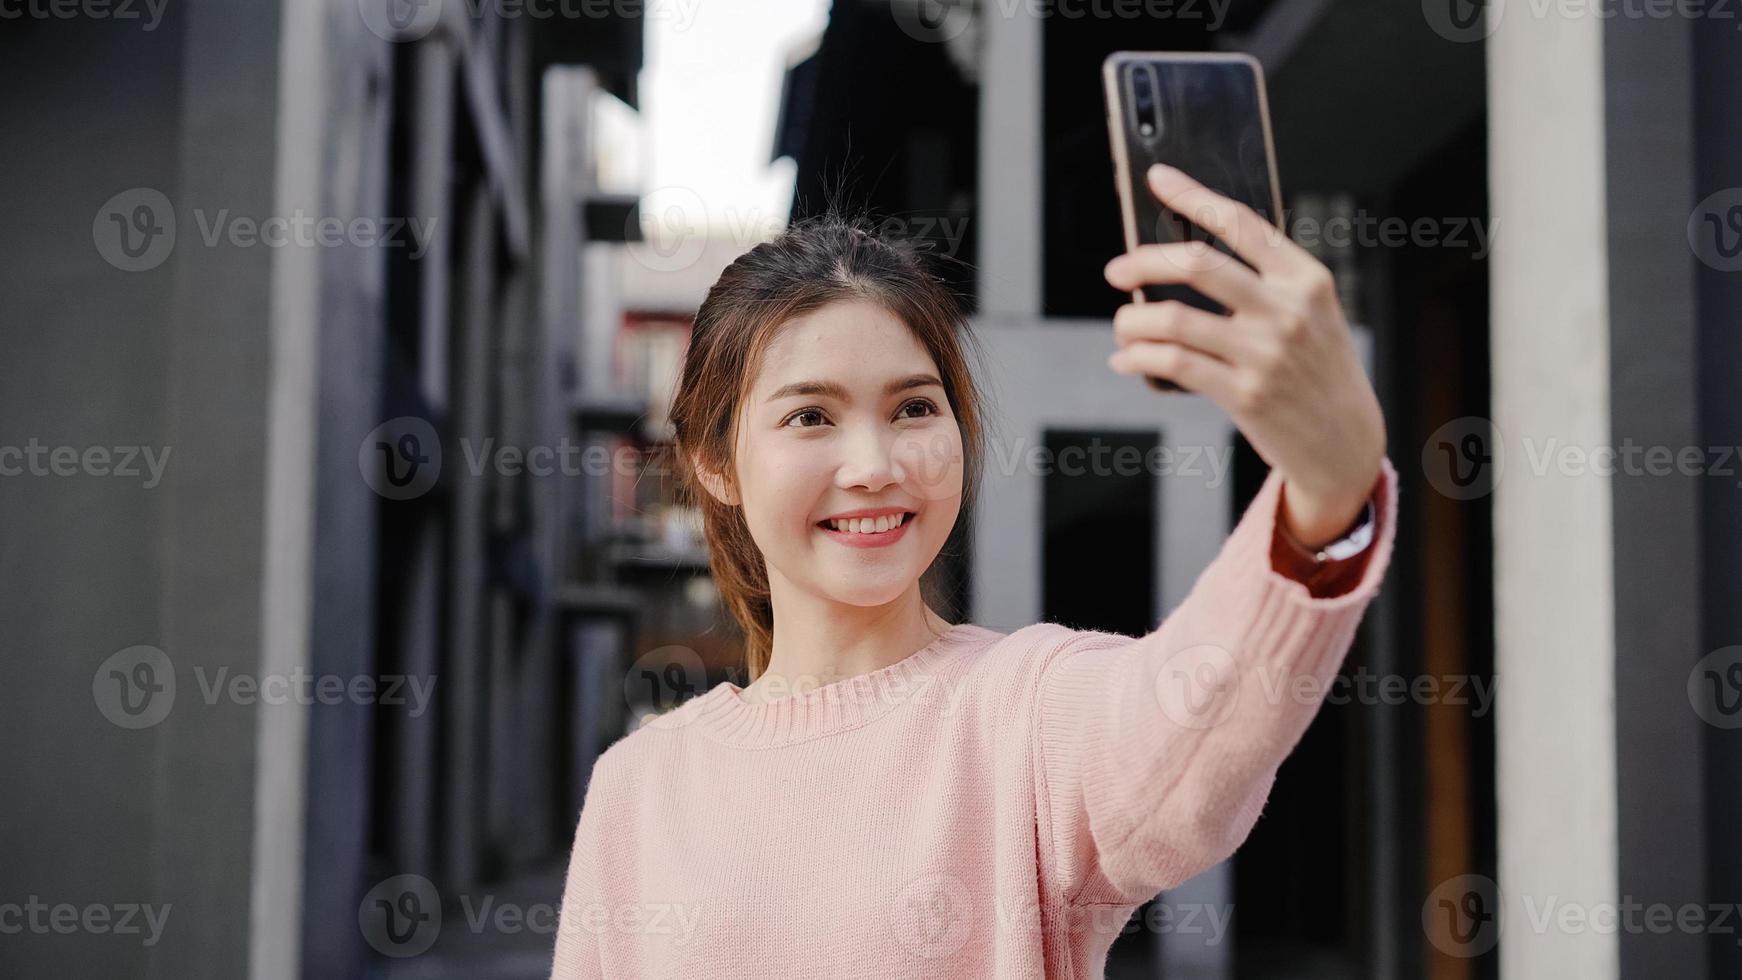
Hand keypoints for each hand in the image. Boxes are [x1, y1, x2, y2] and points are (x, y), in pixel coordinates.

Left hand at [1103, 164, 1385, 548]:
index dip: (1192, 195)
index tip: (1157, 179)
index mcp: (1305, 278)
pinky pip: (1171, 363)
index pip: (1239, 222)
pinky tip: (1126, 359)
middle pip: (1196, 263)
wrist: (1345, 441)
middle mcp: (1287, 310)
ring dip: (1131, 320)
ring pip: (1172, 319)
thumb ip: (1265, 281)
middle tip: (1117, 270)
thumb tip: (1187, 254)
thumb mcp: (1311, 313)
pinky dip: (1137, 358)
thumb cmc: (1317, 370)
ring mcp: (1265, 353)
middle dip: (1143, 261)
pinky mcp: (1245, 394)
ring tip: (1123, 326)